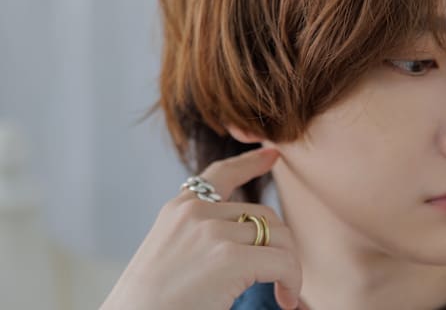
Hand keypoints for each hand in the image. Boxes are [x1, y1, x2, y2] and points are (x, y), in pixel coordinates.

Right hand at [100, 147, 301, 309]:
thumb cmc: (149, 303)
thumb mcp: (171, 253)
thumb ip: (201, 235)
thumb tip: (250, 237)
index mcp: (180, 209)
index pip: (221, 174)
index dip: (250, 162)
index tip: (273, 155)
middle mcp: (196, 212)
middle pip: (264, 215)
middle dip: (280, 244)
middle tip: (280, 276)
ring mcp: (212, 232)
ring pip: (279, 236)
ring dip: (289, 264)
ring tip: (285, 290)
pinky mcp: (228, 258)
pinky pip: (283, 262)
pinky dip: (293, 280)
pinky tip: (286, 298)